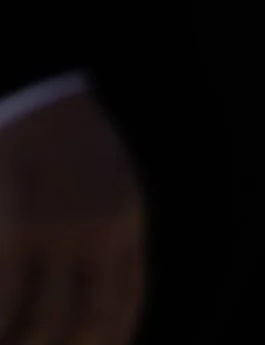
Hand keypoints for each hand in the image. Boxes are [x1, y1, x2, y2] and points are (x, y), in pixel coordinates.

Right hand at [0, 89, 145, 344]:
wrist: (36, 76)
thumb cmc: (58, 134)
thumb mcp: (100, 176)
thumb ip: (104, 224)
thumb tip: (91, 294)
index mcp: (122, 217)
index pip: (124, 299)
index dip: (109, 339)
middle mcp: (97, 229)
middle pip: (89, 320)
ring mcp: (54, 229)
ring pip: (45, 323)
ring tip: (15, 344)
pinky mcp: (14, 227)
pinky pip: (4, 301)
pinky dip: (0, 324)